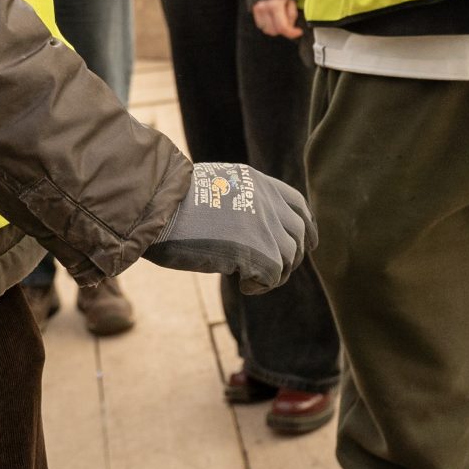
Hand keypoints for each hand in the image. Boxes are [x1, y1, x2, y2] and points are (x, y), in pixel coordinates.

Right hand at [141, 162, 314, 295]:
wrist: (160, 207)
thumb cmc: (172, 203)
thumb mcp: (214, 188)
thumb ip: (237, 201)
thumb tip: (245, 229)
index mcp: (256, 182)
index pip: (297, 203)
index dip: (306, 225)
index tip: (308, 242)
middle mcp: (267, 200)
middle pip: (298, 233)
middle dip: (293, 256)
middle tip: (277, 272)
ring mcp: (265, 225)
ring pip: (288, 257)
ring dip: (275, 274)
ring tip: (251, 280)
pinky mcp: (258, 251)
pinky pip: (273, 276)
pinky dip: (260, 286)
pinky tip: (242, 284)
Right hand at [252, 0, 303, 39]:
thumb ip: (291, 13)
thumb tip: (291, 26)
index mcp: (275, 5)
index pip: (283, 27)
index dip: (292, 33)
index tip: (298, 32)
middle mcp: (264, 9)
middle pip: (274, 31)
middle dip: (284, 30)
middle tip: (289, 22)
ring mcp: (257, 10)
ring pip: (267, 30)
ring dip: (275, 28)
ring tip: (280, 19)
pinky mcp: (253, 10)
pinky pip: (261, 25)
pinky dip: (268, 25)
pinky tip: (273, 17)